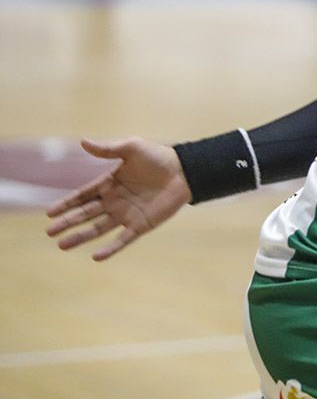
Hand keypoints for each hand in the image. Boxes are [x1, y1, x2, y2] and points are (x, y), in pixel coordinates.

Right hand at [45, 138, 191, 260]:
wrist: (185, 171)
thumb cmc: (158, 157)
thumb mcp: (131, 148)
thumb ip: (108, 149)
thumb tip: (83, 141)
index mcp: (109, 184)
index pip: (82, 196)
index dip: (66, 204)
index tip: (49, 213)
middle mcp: (114, 201)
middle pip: (85, 213)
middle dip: (67, 222)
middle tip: (50, 232)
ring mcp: (126, 214)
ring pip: (98, 228)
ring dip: (81, 236)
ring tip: (62, 245)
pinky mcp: (141, 224)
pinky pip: (123, 239)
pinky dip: (110, 248)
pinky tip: (96, 257)